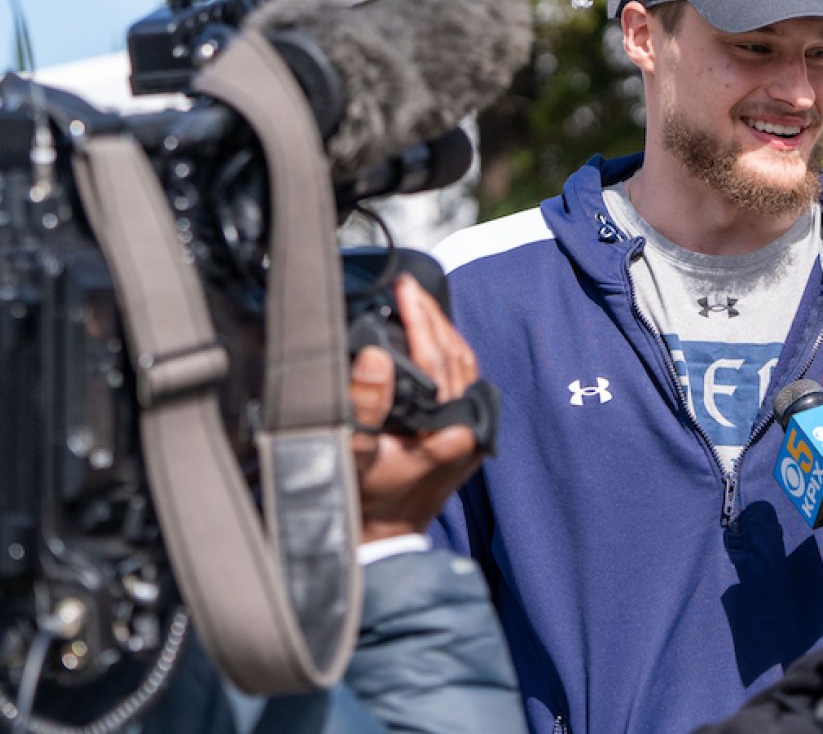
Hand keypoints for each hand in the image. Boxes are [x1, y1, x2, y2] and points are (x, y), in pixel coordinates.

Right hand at [349, 275, 484, 544]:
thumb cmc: (362, 500)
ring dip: (442, 332)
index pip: (437, 359)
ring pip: (463, 366)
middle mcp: (468, 429)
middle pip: (455, 356)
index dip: (419, 319)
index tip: (403, 288)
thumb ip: (363, 404)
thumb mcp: (352, 453)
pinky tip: (429, 338)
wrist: (379, 537)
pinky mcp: (463, 433)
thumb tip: (375, 354)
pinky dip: (446, 354)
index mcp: (450, 432)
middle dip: (432, 316)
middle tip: (408, 286)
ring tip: (418, 302)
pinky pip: (460, 382)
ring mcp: (469, 431)